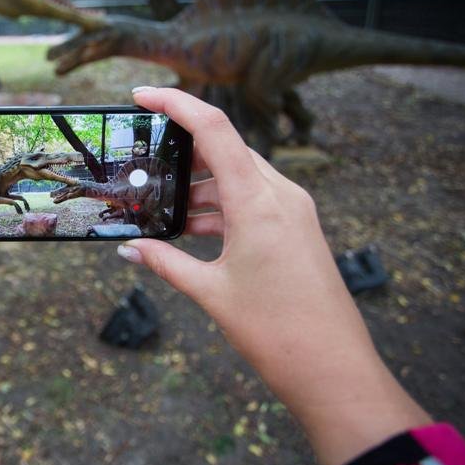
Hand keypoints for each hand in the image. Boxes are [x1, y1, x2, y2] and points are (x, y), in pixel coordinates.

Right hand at [120, 87, 428, 464]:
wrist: (334, 370)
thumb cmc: (279, 332)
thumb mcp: (211, 293)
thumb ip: (165, 263)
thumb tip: (129, 249)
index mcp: (259, 202)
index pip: (215, 129)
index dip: (176, 103)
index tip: (142, 93)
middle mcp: (281, 195)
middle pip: (226, 148)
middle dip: (182, 148)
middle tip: (144, 157)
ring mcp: (294, 211)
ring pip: (239, 174)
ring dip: (201, 182)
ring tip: (164, 202)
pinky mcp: (297, 228)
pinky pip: (254, 198)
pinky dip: (222, 204)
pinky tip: (194, 227)